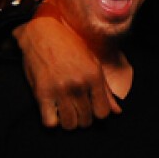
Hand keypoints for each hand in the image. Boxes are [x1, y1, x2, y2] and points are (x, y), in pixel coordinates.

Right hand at [12, 0, 119, 128]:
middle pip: (86, 121)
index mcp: (94, 77)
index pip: (103, 113)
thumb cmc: (69, 45)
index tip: (90, 108)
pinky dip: (52, 121)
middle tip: (76, 108)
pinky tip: (53, 111)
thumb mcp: (93, 62)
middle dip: (82, 118)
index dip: (97, 114)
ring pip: (70, 124)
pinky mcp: (42, 93)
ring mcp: (60, 90)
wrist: (42, 33)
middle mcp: (79, 85)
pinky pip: (50, 122)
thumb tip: (117, 111)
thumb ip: (105, 90)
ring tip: (65, 111)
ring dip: (68, 121)